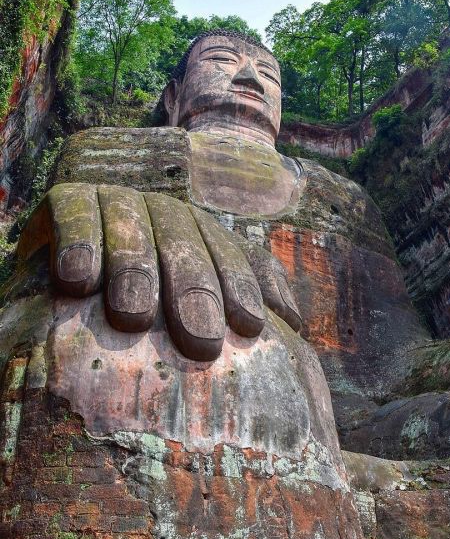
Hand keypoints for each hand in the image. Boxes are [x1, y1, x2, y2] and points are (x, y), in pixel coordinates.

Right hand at [17, 183, 301, 360]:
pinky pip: (75, 211)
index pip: (229, 257)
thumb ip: (245, 297)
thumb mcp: (196, 301)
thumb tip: (291, 321)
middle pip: (186, 246)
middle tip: (201, 340)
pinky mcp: (69, 198)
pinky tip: (77, 279)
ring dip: (135, 269)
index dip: (241, 288)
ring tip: (133, 317)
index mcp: (201, 235)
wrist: (69, 276)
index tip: (250, 328)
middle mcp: (165, 214)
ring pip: (134, 230)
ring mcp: (118, 202)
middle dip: (194, 290)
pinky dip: (79, 241)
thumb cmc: (145, 303)